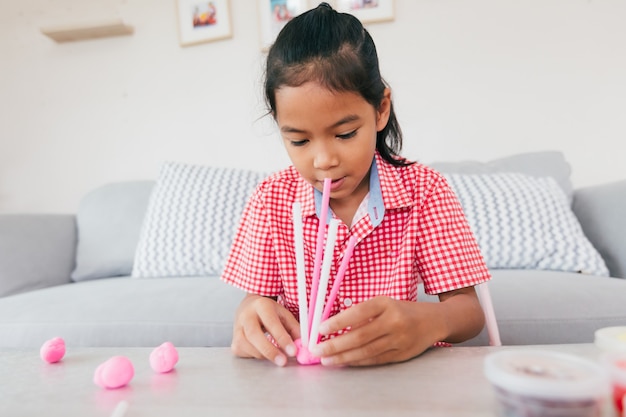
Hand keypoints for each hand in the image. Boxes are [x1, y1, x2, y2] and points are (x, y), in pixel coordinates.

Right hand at [230, 294, 300, 365]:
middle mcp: (245, 315)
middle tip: (283, 362)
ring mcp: (236, 328)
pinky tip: (263, 351)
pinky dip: (255, 355)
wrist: (249, 308)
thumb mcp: (284, 314)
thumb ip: (294, 328)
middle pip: (254, 334)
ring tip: (277, 356)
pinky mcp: (233, 341)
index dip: (282, 338)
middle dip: (269, 350)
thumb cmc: (269, 312)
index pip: (271, 323)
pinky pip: (243, 352)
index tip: (293, 351)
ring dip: (263, 354)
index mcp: (261, 305)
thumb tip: (302, 344)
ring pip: (246, 345)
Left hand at [310, 288, 483, 366]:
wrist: (434, 320)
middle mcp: (394, 321)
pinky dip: (359, 361)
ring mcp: (399, 340)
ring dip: (344, 357)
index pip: (358, 312)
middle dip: (335, 344)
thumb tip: (333, 326)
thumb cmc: (402, 310)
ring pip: (366, 351)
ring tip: (327, 360)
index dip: (338, 322)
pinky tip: (345, 362)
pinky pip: (376, 359)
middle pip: (360, 336)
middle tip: (318, 349)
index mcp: (386, 303)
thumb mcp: (384, 303)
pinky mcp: (402, 354)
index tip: (321, 328)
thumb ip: (362, 314)